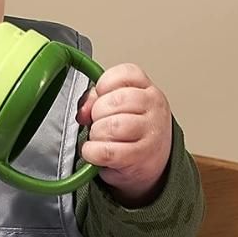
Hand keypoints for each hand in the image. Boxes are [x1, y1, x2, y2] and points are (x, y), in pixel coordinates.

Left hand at [75, 63, 172, 206]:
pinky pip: (107, 151)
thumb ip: (96, 99)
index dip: (104, 85)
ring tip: (100, 138)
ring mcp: (151, 132)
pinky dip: (93, 152)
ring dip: (97, 134)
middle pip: (115, 101)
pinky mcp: (141, 156)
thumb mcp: (117, 107)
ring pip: (112, 126)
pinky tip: (94, 152)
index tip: (101, 97)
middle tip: (99, 122)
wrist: (151, 162)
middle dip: (97, 113)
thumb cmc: (131, 130)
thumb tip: (83, 110)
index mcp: (147, 89)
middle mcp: (154, 107)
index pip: (124, 74)